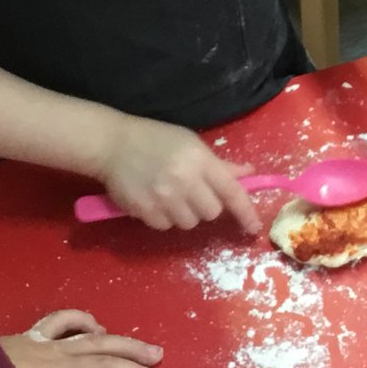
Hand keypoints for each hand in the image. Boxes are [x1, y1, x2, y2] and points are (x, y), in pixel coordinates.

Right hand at [96, 116, 259, 231]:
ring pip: (189, 223)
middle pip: (212, 212)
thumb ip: (218, 164)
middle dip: (206, 206)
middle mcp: (185, 180)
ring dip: (184, 214)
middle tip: (192, 193)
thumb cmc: (156, 139)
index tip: (254, 227)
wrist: (112, 144)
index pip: (232, 192)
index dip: (246, 212)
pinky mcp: (145, 210)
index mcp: (200, 160)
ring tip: (170, 196)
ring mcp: (164, 197)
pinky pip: (165, 227)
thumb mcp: (190, 143)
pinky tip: (153, 200)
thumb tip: (247, 174)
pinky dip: (163, 218)